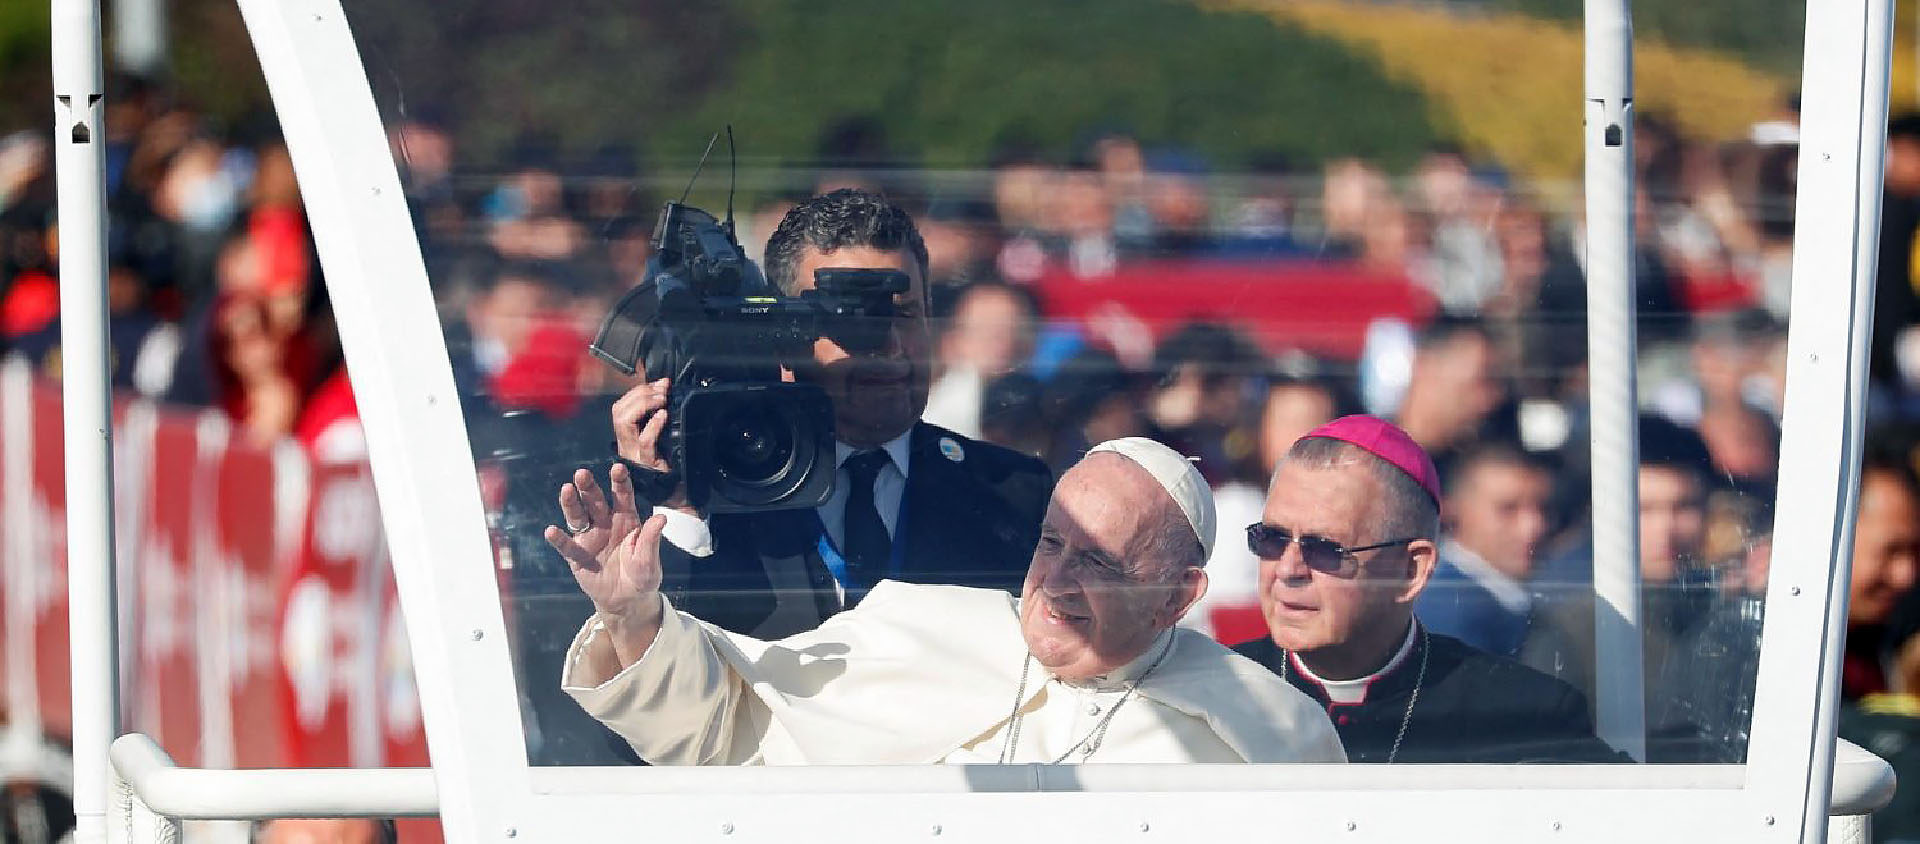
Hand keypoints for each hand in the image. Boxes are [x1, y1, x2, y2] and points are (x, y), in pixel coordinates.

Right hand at [545, 463, 665, 625]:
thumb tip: (662, 517)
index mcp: (626, 520)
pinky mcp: (577, 556)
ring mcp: (589, 538)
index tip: (618, 468)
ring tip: (566, 490)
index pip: (623, 496)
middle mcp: (605, 524)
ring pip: (578, 517)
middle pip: (595, 501)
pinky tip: (551, 531)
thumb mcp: (649, 559)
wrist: (627, 600)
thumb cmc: (642, 575)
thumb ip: (651, 539)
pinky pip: (566, 546)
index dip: (620, 482)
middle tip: (582, 474)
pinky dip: (559, 539)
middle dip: (589, 487)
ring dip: (571, 503)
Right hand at [610, 377, 691, 511]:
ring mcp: (634, 456)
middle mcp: (627, 446)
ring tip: (661, 398)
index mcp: (629, 439)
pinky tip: (663, 415)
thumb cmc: (673, 470)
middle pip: (619, 411)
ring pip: (624, 422)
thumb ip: (661, 421)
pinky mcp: (646, 465)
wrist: (679, 499)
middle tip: (661, 388)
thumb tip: (667, 392)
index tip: (659, 382)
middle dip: (638, 393)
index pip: (622, 408)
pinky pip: (644, 442)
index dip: (637, 391)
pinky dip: (653, 426)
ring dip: (642, 404)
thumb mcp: (665, 441)